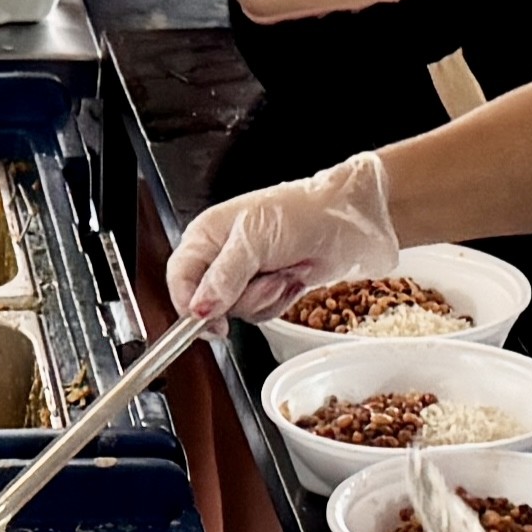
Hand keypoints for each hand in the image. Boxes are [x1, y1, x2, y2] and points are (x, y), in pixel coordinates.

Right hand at [164, 154, 396, 322]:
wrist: (350, 222)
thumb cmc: (301, 213)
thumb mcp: (253, 241)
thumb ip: (222, 277)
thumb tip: (198, 307)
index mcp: (206, 236)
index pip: (180, 279)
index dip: (189, 303)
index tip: (208, 319)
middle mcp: (222, 257)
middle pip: (208, 301)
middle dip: (241, 296)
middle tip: (263, 276)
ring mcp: (246, 275)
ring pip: (237, 312)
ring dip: (266, 297)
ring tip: (284, 270)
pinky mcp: (269, 290)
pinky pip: (261, 314)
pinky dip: (281, 301)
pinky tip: (294, 278)